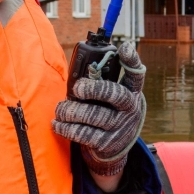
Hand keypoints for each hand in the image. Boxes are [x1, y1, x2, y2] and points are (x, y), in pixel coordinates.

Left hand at [54, 41, 146, 176]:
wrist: (116, 146)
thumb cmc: (108, 111)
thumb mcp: (112, 97)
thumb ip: (101, 83)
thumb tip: (78, 73)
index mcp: (131, 91)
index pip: (136, 74)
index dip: (132, 61)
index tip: (124, 48)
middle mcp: (129, 108)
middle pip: (115, 94)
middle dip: (94, 89)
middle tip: (77, 89)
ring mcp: (119, 126)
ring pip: (94, 115)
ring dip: (71, 111)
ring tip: (60, 109)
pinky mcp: (106, 143)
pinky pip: (84, 134)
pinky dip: (66, 128)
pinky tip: (57, 124)